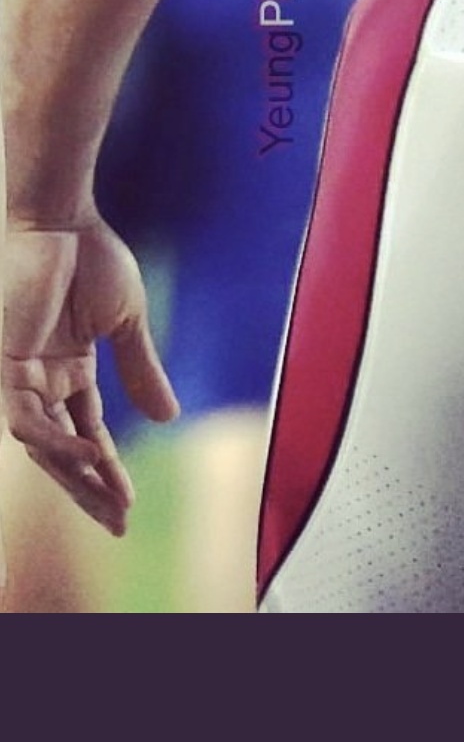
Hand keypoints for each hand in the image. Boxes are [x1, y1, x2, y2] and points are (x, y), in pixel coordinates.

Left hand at [1, 216, 178, 533]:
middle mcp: (42, 380)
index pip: (87, 434)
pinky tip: (87, 453)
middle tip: (118, 523)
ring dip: (75, 474)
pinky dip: (53, 440)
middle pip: (62, 451)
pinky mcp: (6, 365)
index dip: (106, 471)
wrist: (64, 218)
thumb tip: (169, 421)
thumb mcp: (127, 322)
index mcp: (70, 370)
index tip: (129, 505)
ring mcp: (21, 374)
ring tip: (111, 499)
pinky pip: (24, 419)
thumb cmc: (93, 256)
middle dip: (89, 489)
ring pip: (42, 445)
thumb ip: (142, 371)